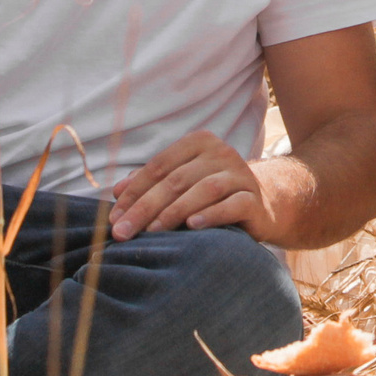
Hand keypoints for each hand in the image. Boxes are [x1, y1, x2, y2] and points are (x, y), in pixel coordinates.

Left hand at [112, 131, 274, 241]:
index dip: (133, 192)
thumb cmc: (211, 194)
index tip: (113, 218)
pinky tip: (192, 227)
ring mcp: (240, 174)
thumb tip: (115, 192)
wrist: (262, 205)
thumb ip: (151, 183)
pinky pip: (232, 205)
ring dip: (174, 212)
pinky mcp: (254, 199)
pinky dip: (211, 215)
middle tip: (123, 232)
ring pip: (203, 190)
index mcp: (199, 142)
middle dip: (145, 207)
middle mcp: (221, 153)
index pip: (159, 166)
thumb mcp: (181, 183)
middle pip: (176, 180)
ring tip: (152, 231)